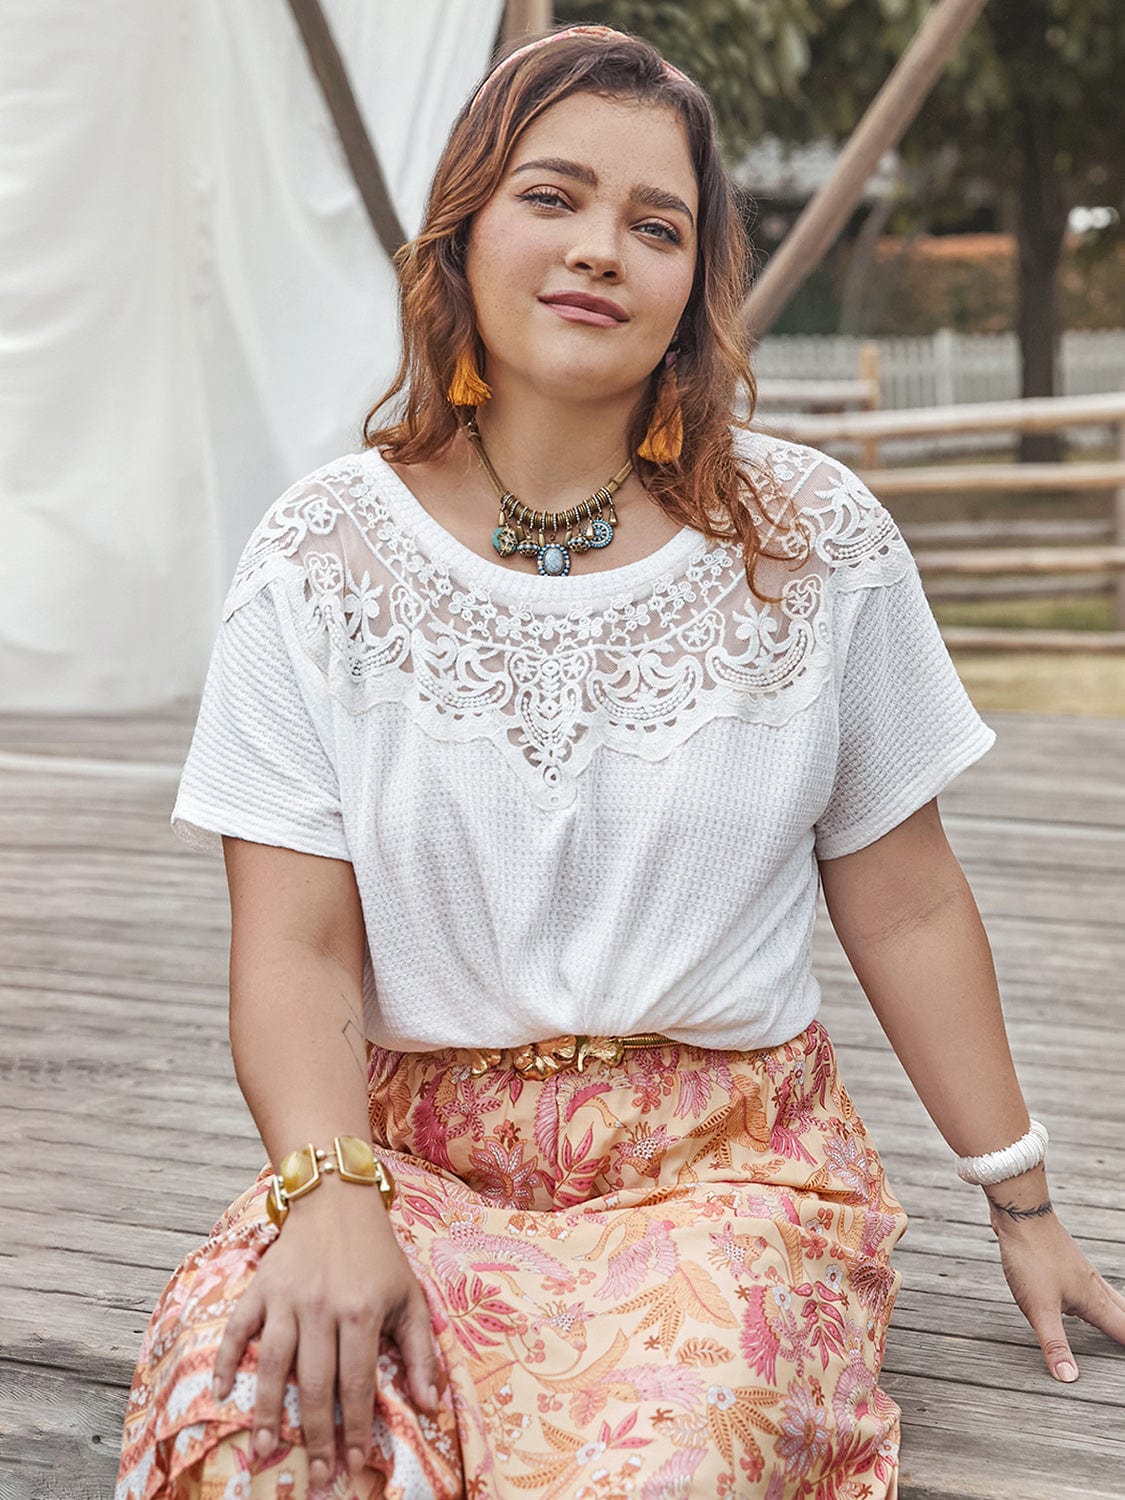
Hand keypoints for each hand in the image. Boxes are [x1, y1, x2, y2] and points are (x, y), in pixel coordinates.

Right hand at [212, 1180, 439, 1488]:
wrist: (338, 1199)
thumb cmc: (378, 1254)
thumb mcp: (409, 1296)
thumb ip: (420, 1352)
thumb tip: (431, 1406)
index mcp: (361, 1311)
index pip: (358, 1383)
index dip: (358, 1428)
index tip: (357, 1463)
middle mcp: (322, 1307)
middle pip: (315, 1384)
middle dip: (316, 1435)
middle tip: (316, 1474)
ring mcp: (286, 1298)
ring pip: (272, 1364)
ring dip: (267, 1411)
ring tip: (264, 1448)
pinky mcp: (260, 1287)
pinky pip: (236, 1329)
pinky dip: (224, 1360)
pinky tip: (219, 1393)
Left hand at [990, 1202, 1124, 1382]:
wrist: (1020, 1213)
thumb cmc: (1031, 1258)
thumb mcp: (1038, 1308)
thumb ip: (1054, 1342)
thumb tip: (1069, 1377)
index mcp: (1093, 1300)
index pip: (1123, 1331)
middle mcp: (1092, 1285)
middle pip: (1122, 1313)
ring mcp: (1079, 1270)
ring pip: (1108, 1297)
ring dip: (1117, 1314)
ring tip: (1119, 1323)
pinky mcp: (1064, 1261)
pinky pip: (1089, 1285)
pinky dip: (1097, 1299)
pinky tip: (1082, 1296)